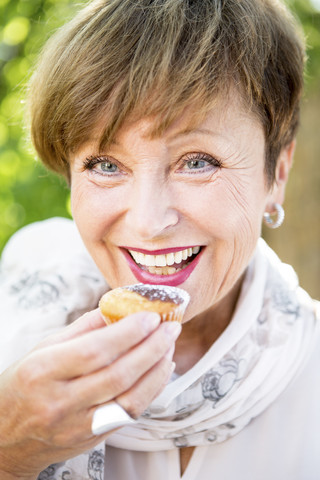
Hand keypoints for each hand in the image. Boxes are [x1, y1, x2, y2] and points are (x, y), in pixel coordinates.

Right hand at [0, 309, 180, 478]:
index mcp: (43, 372)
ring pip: (131, 399)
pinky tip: (161, 369)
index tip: (150, 316)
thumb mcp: (43, 348)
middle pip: (118, 375)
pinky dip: (152, 389)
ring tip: (169, 345)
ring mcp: (78, 426)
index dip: (128, 332)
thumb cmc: (24, 385)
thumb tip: (119, 307)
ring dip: (157, 369)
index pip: (94, 351)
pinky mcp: (93, 439)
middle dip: (151, 347)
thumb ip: (83, 329)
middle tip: (170, 326)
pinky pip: (131, 413)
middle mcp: (60, 403)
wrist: (7, 437)